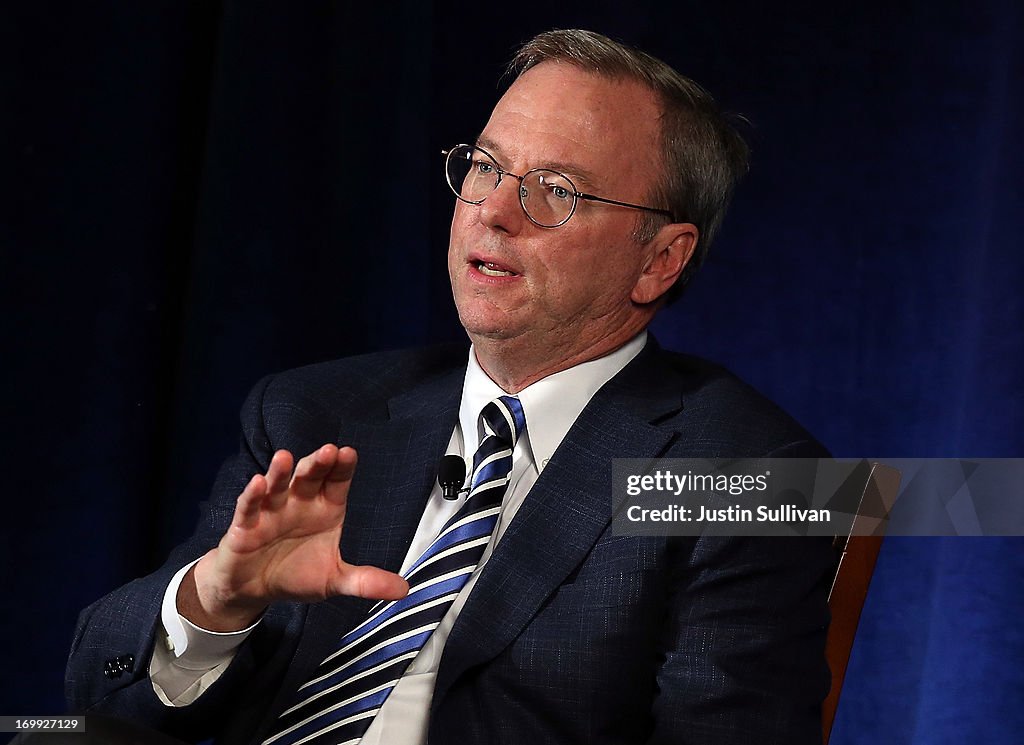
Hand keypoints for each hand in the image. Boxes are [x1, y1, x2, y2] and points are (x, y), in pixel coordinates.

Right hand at [179, 445, 408, 630]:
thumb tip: (404, 590)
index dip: (341, 468)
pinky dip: (252, 495)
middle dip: (317, 464)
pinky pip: (249, 507)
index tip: (349, 454)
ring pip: (277, 485)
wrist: (254, 590)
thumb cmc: (296, 575)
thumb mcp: (335, 580)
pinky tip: (257, 483)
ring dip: (280, 472)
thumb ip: (365, 581)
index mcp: (325, 510)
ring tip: (286, 457)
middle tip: (328, 452)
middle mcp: (299, 504)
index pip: (336, 483)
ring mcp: (272, 512)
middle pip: (309, 478)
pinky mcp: (245, 527)